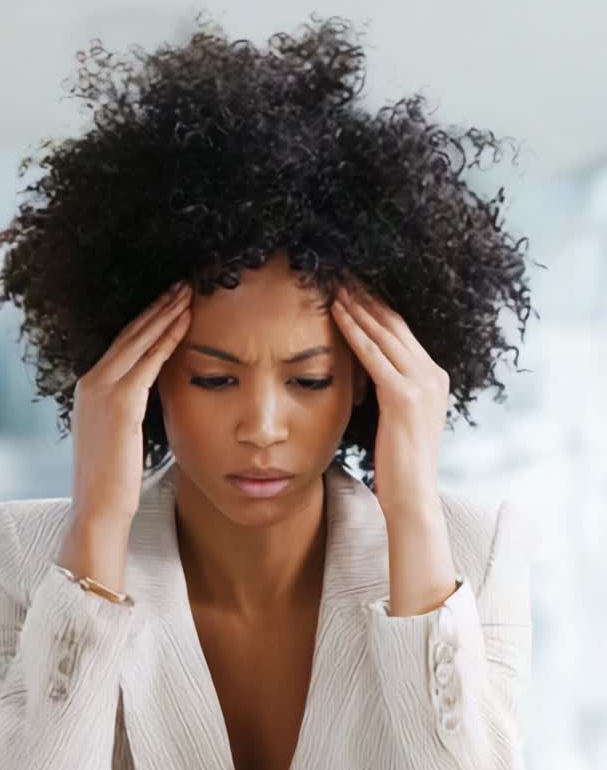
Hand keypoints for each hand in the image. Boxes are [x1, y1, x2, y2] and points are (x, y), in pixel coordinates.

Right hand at [58, 283, 191, 581]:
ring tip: (188, 292)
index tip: (170, 300)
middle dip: (158, 306)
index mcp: (89, 388)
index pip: (122, 344)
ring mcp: (102, 391)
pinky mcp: (119, 404)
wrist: (97, 508)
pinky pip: (148, 363)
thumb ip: (130, 410)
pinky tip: (185, 323)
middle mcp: (91, 382)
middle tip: (183, 283)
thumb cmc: (113, 480)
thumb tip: (151, 398)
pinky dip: (167, 339)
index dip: (147, 319)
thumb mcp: (119, 435)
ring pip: (139, 340)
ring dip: (166, 314)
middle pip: (130, 333)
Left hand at [331, 286, 449, 517]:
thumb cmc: (398, 466)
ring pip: (384, 332)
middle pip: (395, 323)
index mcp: (435, 378)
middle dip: (366, 295)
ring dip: (357, 305)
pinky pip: (373, 355)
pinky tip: (335, 314)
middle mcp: (433, 375)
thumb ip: (390, 393)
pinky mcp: (404, 397)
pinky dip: (353, 331)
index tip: (353, 286)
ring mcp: (422, 384)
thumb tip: (368, 377)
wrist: (413, 497)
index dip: (377, 306)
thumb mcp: (398, 421)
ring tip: (333, 283)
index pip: (402, 331)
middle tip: (341, 272)